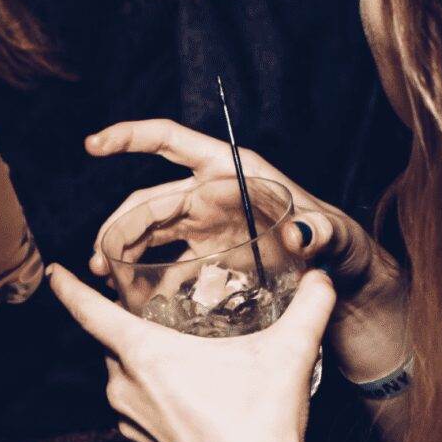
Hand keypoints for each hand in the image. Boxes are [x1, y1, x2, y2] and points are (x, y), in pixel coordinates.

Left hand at [47, 264, 333, 441]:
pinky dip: (154, 396)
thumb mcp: (288, 355)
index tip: (54, 272)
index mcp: (143, 355)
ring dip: (149, 365)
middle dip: (136, 327)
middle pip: (116, 342)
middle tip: (169, 318)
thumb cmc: (262, 426)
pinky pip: (135, 406)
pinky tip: (190, 399)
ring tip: (189, 363)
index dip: (69, 288)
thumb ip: (309, 307)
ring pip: (126, 375)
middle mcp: (123, 386)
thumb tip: (323, 276)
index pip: (89, 312)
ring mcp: (127, 420)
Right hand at [85, 120, 406, 379]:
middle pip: (150, 201)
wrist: (347, 285)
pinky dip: (147, 282)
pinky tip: (135, 303)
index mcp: (232, 172)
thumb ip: (323, 232)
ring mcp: (207, 228)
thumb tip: (301, 232)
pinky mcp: (208, 259)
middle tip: (101, 261)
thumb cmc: (345, 247)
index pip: (172, 143)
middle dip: (119, 226)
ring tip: (106, 281)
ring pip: (150, 233)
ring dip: (123, 254)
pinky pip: (167, 267)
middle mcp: (212, 195)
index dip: (131, 137)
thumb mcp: (338, 236)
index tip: (94, 145)